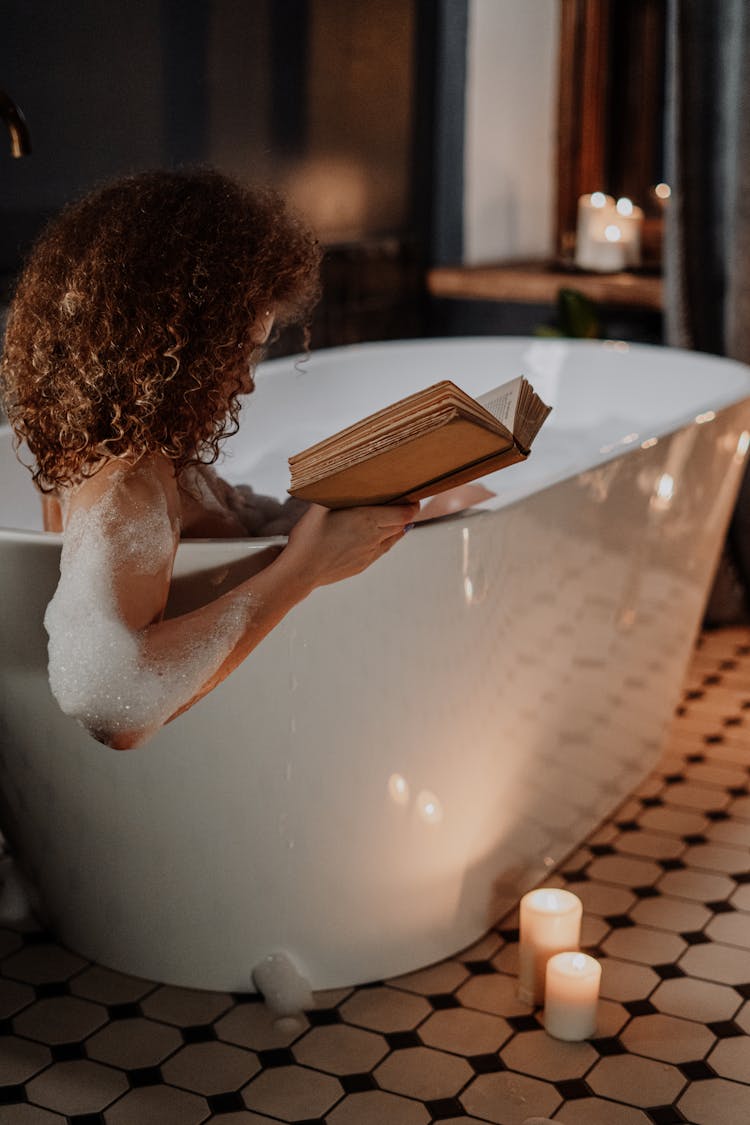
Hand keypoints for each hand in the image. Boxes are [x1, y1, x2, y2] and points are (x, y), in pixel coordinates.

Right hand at [281, 501, 418, 589]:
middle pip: (401, 524)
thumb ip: (335, 492)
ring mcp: (369, 553)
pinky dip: (387, 540)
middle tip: (404, 503)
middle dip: (405, 513)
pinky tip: (383, 535)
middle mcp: (373, 536)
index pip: (403, 513)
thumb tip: (344, 479)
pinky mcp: (363, 564)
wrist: (301, 571)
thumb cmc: (308, 537)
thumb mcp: (319, 507)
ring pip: (393, 538)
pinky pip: (382, 550)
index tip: (413, 498)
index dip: (412, 505)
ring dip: (397, 527)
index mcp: (366, 519)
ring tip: (396, 518)